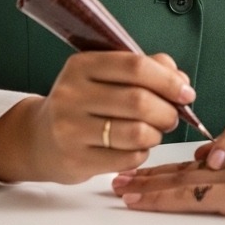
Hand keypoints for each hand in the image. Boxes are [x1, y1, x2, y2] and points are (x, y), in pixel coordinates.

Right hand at [0, 51, 196, 183]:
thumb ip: (145, 68)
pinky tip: (135, 147)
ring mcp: (71, 129)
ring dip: (157, 134)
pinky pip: (128, 158)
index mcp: (82, 65)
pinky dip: (142, 153)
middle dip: (167, 110)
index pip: (135, 66)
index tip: (185, 91)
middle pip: (139, 101)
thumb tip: (180, 79)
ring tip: (155, 131)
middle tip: (173, 115)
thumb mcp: (104, 75)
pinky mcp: (76, 159)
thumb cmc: (82, 102)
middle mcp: (72, 94)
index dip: (168, 80)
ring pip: (136, 132)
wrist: (39, 138)